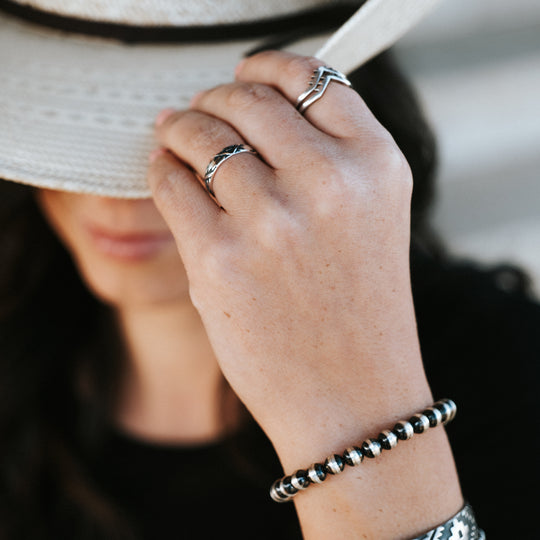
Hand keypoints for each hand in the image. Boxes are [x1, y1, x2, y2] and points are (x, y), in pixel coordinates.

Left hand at [148, 50, 429, 456]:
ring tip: (175, 135)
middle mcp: (330, 183)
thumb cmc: (359, 310)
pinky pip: (170, 181)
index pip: (312, 78)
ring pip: (200, 132)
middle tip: (200, 110)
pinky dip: (162, 170)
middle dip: (215, 98)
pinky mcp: (219, 258)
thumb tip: (242, 109)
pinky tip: (168, 176)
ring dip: (180, 128)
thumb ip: (325, 158)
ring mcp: (272, 220)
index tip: (245, 72)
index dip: (269, 67)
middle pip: (248, 99)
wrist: (353, 398)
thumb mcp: (370, 219)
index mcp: (377, 166)